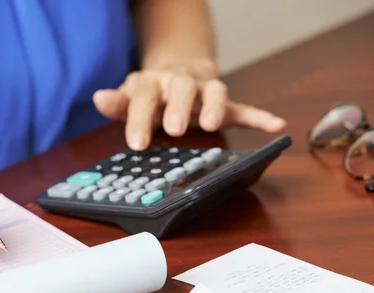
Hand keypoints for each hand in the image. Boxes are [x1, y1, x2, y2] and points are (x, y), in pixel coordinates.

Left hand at [93, 61, 286, 149]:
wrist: (178, 68)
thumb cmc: (152, 91)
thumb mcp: (130, 97)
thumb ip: (117, 102)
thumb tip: (98, 97)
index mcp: (153, 83)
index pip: (143, 97)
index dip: (140, 119)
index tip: (138, 144)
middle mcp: (179, 83)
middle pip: (180, 88)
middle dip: (178, 107)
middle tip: (174, 128)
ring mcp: (204, 90)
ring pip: (213, 91)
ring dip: (214, 105)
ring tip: (213, 124)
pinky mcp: (224, 102)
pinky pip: (243, 107)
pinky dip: (259, 116)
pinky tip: (275, 125)